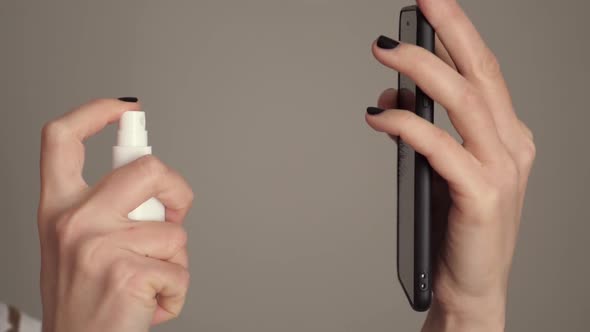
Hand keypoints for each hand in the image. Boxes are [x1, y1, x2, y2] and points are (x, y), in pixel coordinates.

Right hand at [38, 99, 193, 331]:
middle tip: (177, 212)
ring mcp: (99, 244)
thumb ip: (105, 210)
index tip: (126, 108)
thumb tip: (153, 187)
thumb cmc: (84, 301)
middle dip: (179, 188)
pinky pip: (181, 270)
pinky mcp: (127, 272)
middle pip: (147, 168)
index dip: (95, 111)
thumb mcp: (75, 245)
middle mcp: (74, 219)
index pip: (61, 139)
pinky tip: (150, 305)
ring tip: (148, 282)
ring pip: (174, 230)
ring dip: (175, 261)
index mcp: (59, 208)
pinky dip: (176, 293)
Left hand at [365, 0, 534, 330]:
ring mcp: (501, 170)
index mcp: (507, 135)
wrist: (471, 287)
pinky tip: (379, 116)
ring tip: (384, 48)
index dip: (458, 33)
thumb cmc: (456, 226)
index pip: (484, 71)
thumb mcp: (438, 168)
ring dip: (422, 68)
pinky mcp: (482, 196)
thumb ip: (422, 129)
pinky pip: (440, 148)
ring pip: (463, 102)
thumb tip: (390, 98)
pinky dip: (407, 126)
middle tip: (421, 1)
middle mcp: (511, 146)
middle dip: (450, 30)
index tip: (431, 4)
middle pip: (480, 73)